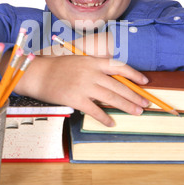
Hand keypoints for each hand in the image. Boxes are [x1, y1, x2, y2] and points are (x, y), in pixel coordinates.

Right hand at [16, 55, 148, 126]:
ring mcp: (84, 86)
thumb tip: (113, 82)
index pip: (120, 67)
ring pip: (111, 98)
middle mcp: (91, 73)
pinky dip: (105, 118)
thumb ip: (95, 69)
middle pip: (119, 86)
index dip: (134, 75)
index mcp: (93, 61)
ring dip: (126, 106)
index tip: (145, 82)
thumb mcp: (79, 61)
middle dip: (134, 96)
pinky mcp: (76, 99)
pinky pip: (95, 111)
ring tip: (137, 112)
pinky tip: (112, 123)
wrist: (38, 74)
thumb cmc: (58, 68)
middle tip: (145, 104)